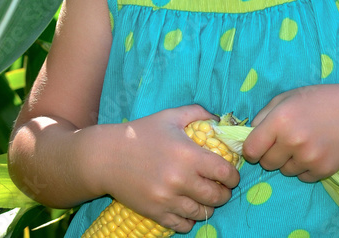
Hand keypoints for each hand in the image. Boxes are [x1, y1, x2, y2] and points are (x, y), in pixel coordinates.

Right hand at [99, 105, 240, 232]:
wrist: (105, 157)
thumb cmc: (140, 134)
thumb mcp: (170, 116)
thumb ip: (198, 113)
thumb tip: (219, 119)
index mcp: (188, 155)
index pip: (225, 172)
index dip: (233, 175)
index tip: (231, 175)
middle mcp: (180, 180)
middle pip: (217, 196)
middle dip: (224, 193)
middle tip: (222, 188)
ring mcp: (167, 199)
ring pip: (202, 213)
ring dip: (209, 207)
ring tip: (206, 199)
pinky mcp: (155, 212)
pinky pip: (182, 225)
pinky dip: (190, 220)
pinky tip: (189, 210)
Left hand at [242, 85, 338, 182]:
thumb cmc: (321, 100)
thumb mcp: (289, 97)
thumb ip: (264, 115)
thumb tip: (246, 137)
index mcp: (280, 120)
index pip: (250, 149)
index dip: (252, 149)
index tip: (259, 146)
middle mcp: (292, 141)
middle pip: (266, 164)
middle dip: (271, 155)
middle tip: (287, 141)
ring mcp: (308, 157)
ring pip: (284, 171)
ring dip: (289, 161)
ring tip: (306, 143)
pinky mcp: (322, 170)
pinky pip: (302, 177)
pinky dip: (306, 168)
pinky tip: (317, 151)